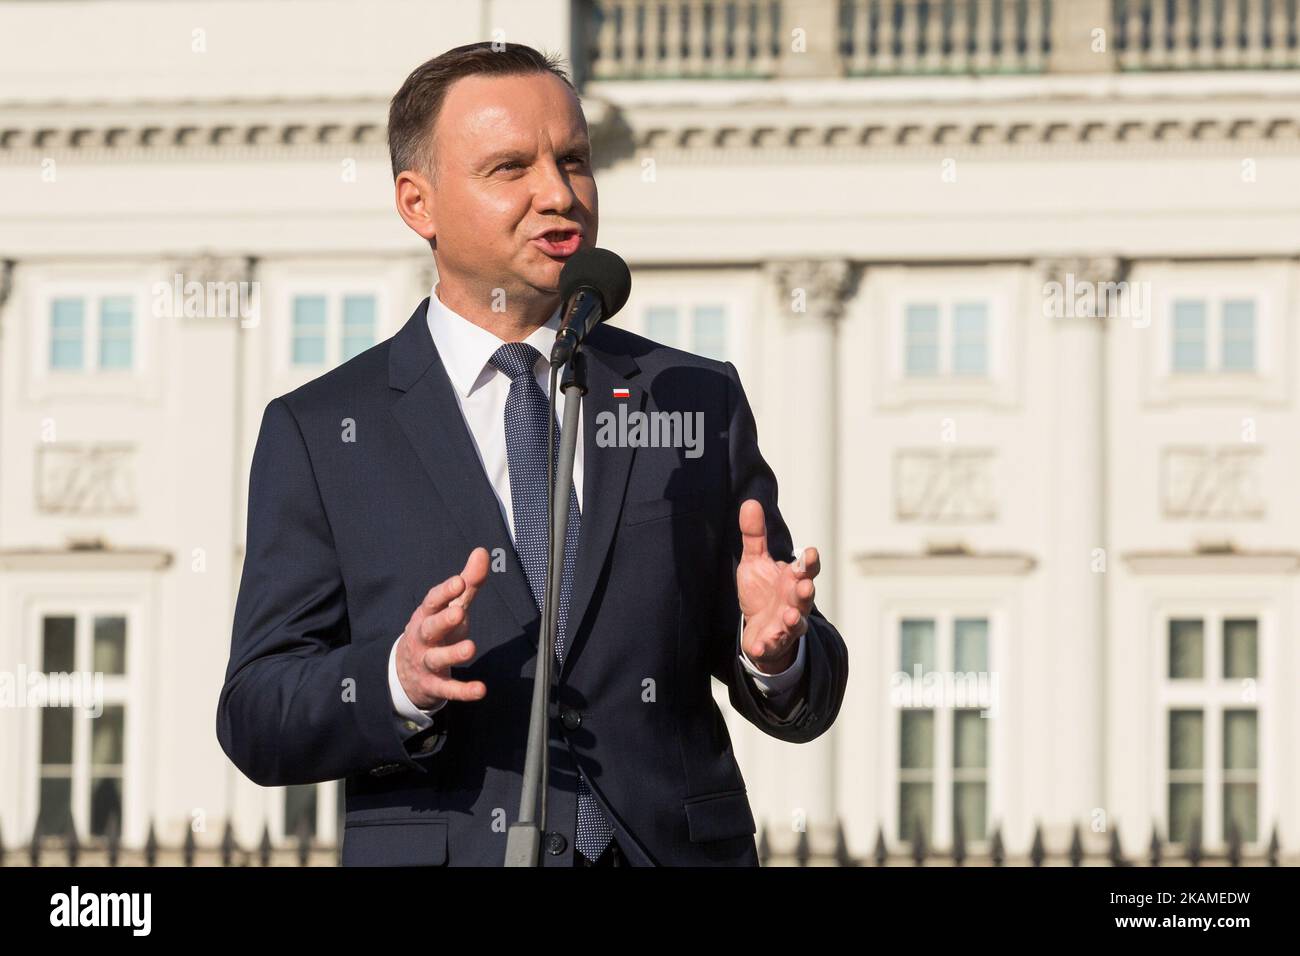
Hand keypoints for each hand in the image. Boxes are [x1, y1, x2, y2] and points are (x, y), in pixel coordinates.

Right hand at [396, 547, 490, 709]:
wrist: (405, 672)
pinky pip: (447, 688)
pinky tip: (480, 689)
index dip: (445, 592)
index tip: (459, 582)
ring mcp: (426, 662)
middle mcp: (423, 637)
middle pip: (430, 628)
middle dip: (443, 620)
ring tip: (470, 648)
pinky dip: (463, 691)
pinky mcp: (433, 685)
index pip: (432, 601)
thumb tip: (482, 551)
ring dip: (452, 654)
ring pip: (436, 658)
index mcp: (427, 615)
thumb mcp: (451, 606)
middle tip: (459, 613)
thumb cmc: (436, 631)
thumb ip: (468, 582)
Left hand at [736, 499, 819, 674]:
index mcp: (793, 579)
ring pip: (795, 623)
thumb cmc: (764, 592)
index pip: (807, 569)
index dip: (810, 562)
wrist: (760, 629)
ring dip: (794, 620)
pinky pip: (772, 645)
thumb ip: (754, 535)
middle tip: (806, 586)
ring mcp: (786, 624)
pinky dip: (766, 646)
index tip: (811, 552)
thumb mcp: (755, 561)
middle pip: (805, 596)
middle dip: (806, 591)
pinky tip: (759, 646)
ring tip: (790, 617)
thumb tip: (750, 502)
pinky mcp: (773, 642)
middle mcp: (795, 601)